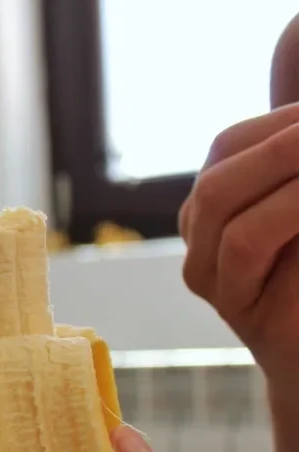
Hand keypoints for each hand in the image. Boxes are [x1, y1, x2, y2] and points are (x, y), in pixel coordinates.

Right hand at [178, 102, 298, 384]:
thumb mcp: (298, 218)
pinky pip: (244, 245)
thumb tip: (294, 107)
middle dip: (282, 143)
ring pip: (220, 203)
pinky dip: (287, 212)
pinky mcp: (233, 304)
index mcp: (217, 210)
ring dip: (285, 170)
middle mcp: (201, 241)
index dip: (277, 122)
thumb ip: (287, 178)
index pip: (227, 147)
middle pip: (219, 172)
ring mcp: (210, 276)